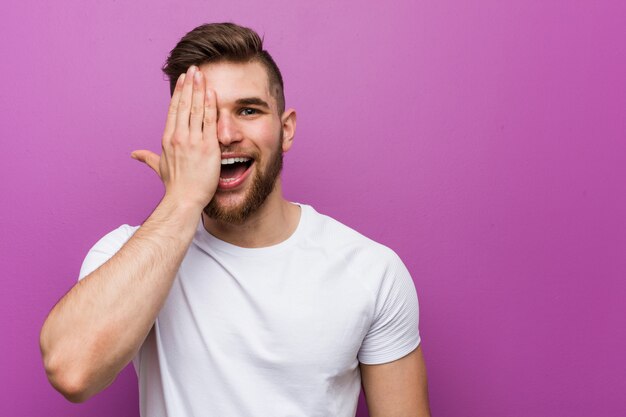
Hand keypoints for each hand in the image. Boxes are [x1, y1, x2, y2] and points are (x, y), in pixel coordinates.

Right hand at [131, 66, 220, 208]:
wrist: (184, 200)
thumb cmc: (175, 187)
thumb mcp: (160, 168)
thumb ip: (149, 158)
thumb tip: (135, 155)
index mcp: (168, 139)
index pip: (173, 110)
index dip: (179, 93)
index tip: (183, 80)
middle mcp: (178, 136)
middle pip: (184, 105)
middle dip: (189, 85)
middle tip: (194, 69)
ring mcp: (192, 140)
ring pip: (196, 109)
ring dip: (199, 89)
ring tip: (202, 74)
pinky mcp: (207, 147)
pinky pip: (209, 121)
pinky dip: (210, 105)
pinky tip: (212, 92)